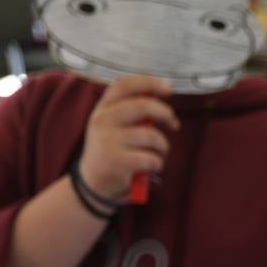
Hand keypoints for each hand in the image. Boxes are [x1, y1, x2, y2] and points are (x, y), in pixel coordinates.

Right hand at [78, 76, 177, 200]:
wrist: (94, 183)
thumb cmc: (112, 150)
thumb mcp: (114, 125)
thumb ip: (131, 110)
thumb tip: (160, 96)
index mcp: (103, 108)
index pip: (124, 85)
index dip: (149, 83)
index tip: (169, 88)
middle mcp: (103, 121)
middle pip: (142, 106)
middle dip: (164, 113)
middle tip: (173, 122)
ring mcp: (108, 141)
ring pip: (151, 136)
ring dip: (163, 146)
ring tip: (159, 152)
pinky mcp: (118, 162)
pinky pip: (152, 159)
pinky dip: (158, 164)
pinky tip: (151, 167)